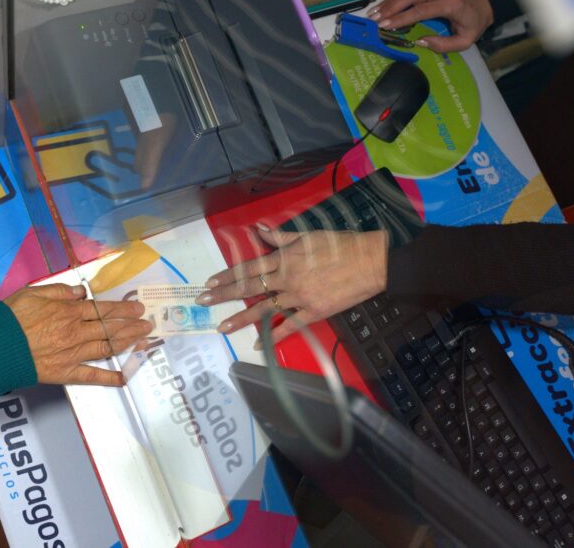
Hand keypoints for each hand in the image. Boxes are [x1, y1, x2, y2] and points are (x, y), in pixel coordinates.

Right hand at [5, 284, 151, 385]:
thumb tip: (82, 292)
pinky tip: (124, 378)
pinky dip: (109, 378)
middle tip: (148, 324)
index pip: (101, 309)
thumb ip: (60, 291)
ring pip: (107, 347)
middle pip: (109, 327)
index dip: (122, 309)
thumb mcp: (33, 293)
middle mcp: (76, 332)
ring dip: (127, 343)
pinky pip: (92, 376)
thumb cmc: (10, 318)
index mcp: (69, 312)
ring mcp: (73, 354)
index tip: (137, 308)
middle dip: (131, 325)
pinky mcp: (66, 372)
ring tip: (144, 340)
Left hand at [196, 225, 388, 345]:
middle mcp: (287, 277)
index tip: (210, 281)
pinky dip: (274, 335)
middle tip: (203, 301)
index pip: (249, 267)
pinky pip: (290, 326)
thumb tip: (258, 230)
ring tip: (222, 327)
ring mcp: (299, 297)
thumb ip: (280, 236)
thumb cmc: (341, 244)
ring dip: (241, 318)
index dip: (228, 274)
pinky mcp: (314, 312)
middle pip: (250, 287)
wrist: (370, 261)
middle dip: (224, 295)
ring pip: (264, 308)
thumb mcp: (308, 235)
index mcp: (285, 257)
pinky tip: (259, 344)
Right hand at [368, 0, 493, 52]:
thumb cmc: (473, 23)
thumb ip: (443, 45)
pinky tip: (386, 4)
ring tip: (374, 12)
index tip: (385, 25)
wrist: (484, 2)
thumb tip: (419, 42)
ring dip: (390, 0)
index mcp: (451, 5)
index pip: (421, 10)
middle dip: (391, 6)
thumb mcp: (464, 40)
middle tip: (374, 18)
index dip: (402, 18)